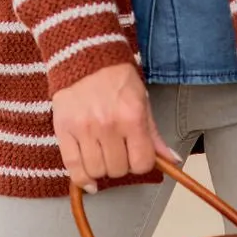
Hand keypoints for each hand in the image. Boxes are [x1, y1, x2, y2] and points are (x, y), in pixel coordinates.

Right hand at [52, 63, 179, 193]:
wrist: (85, 56)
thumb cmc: (117, 79)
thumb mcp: (142, 101)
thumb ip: (154, 134)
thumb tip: (172, 161)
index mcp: (132, 117)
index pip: (142, 163)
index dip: (142, 163)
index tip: (138, 155)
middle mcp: (108, 125)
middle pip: (118, 169)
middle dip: (122, 165)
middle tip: (119, 150)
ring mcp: (84, 129)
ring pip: (96, 171)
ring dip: (103, 169)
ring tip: (103, 154)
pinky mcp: (63, 130)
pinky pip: (73, 167)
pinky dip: (82, 179)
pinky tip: (89, 180)